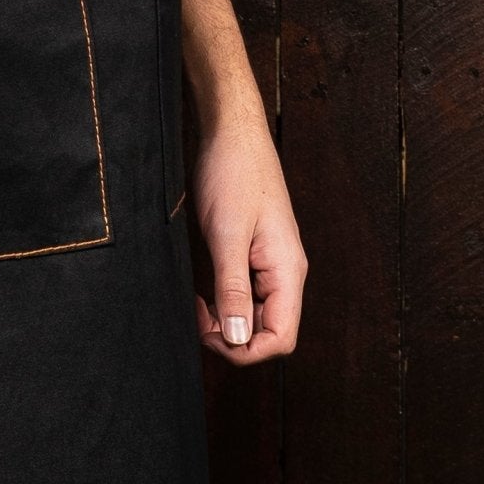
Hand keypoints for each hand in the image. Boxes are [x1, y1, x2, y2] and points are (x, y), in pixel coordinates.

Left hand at [192, 112, 305, 363]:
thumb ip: (232, 287)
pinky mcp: (254, 255)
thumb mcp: (226, 234)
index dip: (246, 350)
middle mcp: (285, 272)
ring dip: (225, 319)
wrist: (232, 133)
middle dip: (231, 336)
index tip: (209, 335)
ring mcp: (270, 264)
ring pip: (254, 315)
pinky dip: (223, 301)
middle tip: (195, 318)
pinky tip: (201, 291)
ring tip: (195, 304)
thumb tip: (237, 338)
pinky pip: (244, 294)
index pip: (281, 338)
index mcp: (288, 271)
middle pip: (268, 331)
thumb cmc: (233, 174)